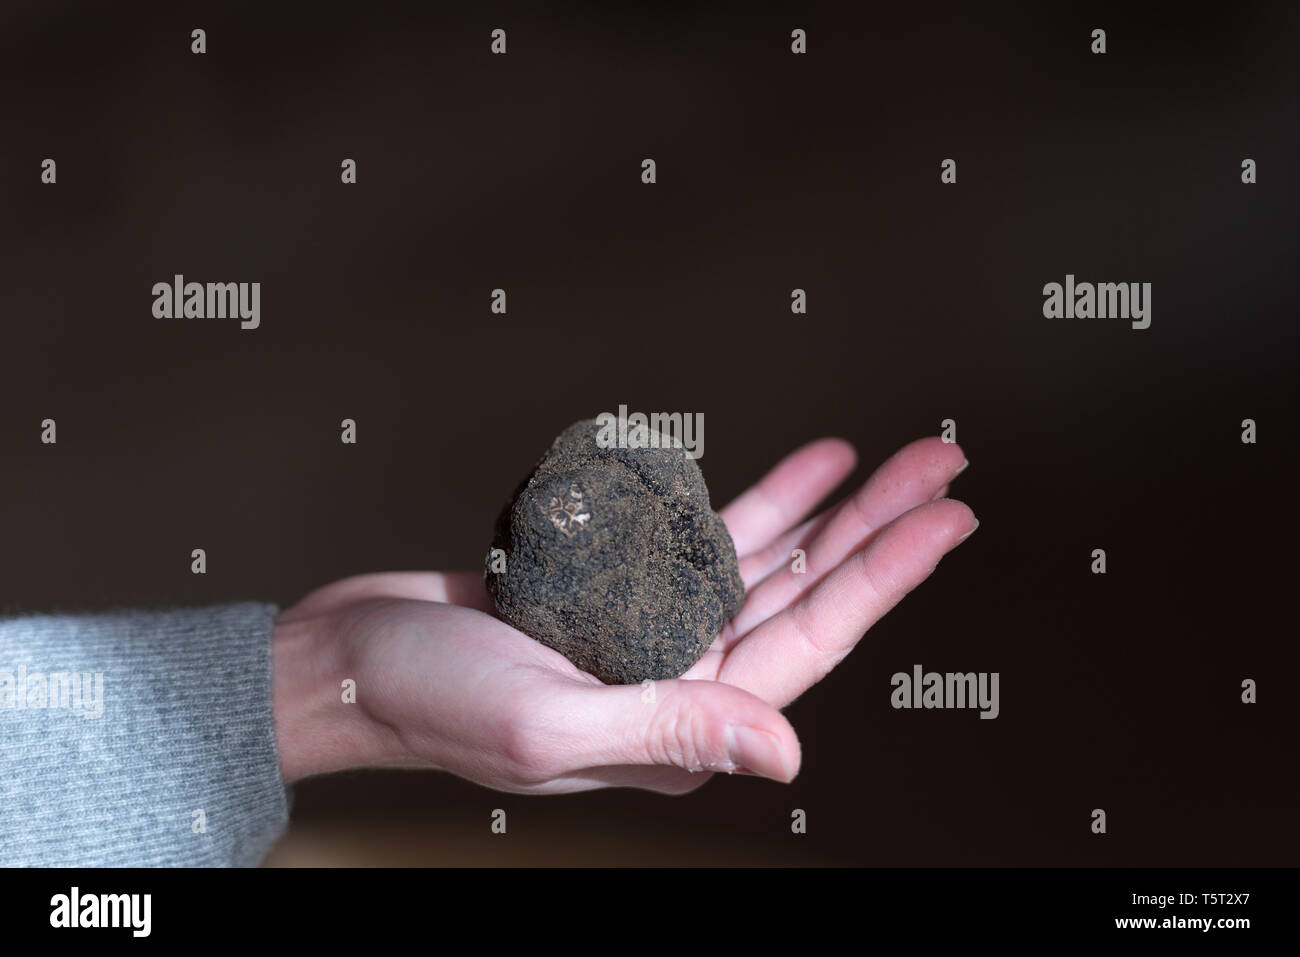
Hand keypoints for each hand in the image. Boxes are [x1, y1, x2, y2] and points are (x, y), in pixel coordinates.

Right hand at [270, 436, 975, 793]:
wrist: (349, 659)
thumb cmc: (428, 698)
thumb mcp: (547, 724)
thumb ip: (672, 732)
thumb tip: (788, 753)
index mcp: (682, 727)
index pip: (810, 640)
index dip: (886, 575)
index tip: (948, 518)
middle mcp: (682, 680)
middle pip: (805, 594)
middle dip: (878, 529)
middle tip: (942, 465)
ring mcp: (653, 636)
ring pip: (765, 563)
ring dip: (827, 511)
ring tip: (887, 458)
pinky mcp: (619, 594)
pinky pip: (705, 542)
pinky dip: (753, 504)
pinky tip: (800, 470)